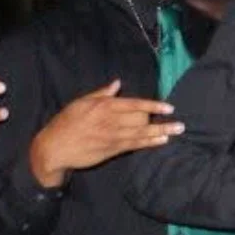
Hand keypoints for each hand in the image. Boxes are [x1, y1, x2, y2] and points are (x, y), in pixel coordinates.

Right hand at [29, 80, 183, 186]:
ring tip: (177, 131)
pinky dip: (149, 143)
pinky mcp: (112, 150)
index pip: (134, 104)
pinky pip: (135, 146)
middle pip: (141, 120)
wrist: (54, 148)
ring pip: (141, 134)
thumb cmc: (66, 122)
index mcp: (103, 106)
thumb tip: (117, 84)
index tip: (168, 107)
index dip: (153, 106)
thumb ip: (101, 94)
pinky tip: (162, 141)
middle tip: (180, 123)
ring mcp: (113, 137)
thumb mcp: (81, 102)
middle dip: (160, 121)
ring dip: (161, 133)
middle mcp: (111, 121)